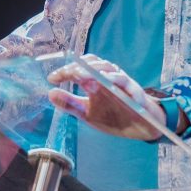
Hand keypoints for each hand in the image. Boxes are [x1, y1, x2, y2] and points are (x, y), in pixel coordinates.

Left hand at [47, 54, 163, 140]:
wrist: (140, 127)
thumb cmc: (113, 115)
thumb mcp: (87, 112)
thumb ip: (70, 103)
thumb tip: (50, 93)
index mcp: (96, 80)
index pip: (79, 68)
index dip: (66, 70)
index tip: (52, 78)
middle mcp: (109, 77)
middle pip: (94, 63)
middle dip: (80, 67)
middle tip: (69, 74)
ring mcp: (123, 83)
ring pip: (111, 69)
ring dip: (96, 70)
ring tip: (83, 75)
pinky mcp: (136, 92)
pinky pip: (128, 84)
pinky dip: (118, 81)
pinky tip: (107, 81)